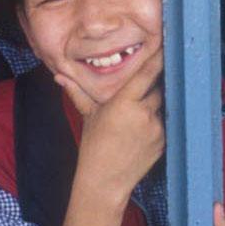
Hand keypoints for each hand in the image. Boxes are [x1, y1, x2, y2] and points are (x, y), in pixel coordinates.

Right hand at [58, 48, 163, 201]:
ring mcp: (156, 128)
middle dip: (152, 86)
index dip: (158, 57)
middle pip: (158, 88)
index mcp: (124, 103)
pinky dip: (156, 122)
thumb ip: (77, 92)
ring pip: (162, 106)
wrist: (105, 181)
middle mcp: (143, 113)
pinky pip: (165, 123)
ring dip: (153, 106)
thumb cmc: (94, 146)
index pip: (147, 72)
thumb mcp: (88, 115)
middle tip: (143, 88)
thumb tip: (59, 75)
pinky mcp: (164, 141)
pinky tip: (140, 133)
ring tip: (135, 119)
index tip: (166, 44)